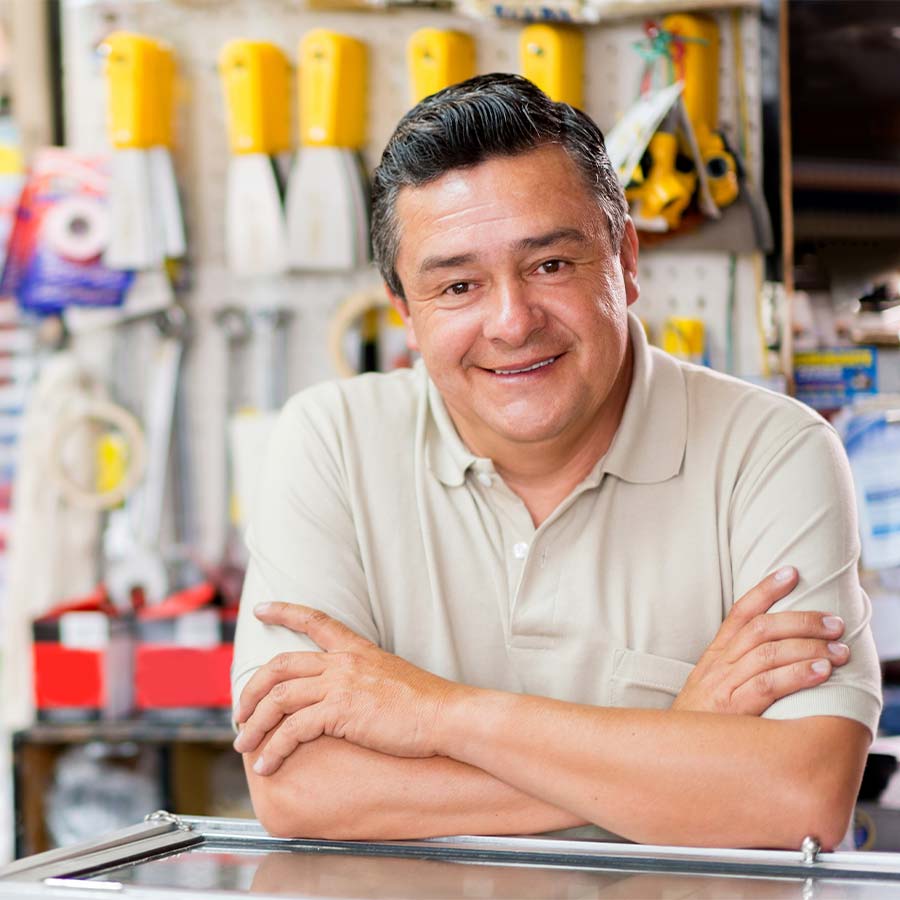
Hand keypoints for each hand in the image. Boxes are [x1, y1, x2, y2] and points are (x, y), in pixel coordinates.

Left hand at [233, 603, 461, 774]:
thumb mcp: (392, 677)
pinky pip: (293, 729)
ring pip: (278, 698)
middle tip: (239, 712)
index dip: (285, 612)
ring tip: (244, 746)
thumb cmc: (428, 704)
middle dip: (252, 689)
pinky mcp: (341, 711)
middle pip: (280, 665)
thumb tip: (348, 694)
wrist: (447, 716)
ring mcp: (341, 684)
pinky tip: (267, 765)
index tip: (261, 608)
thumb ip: (365, 678)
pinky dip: (274, 748)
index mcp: (357, 650)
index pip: (315, 620)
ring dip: (255, 724)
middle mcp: (344, 662)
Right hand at [671, 566, 848, 714]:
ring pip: (768, 652)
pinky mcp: (732, 710)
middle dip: (802, 620)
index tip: (791, 573)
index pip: (740, 613)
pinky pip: (768, 684)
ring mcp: (723, 686)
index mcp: (715, 657)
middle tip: (834, 623)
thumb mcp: (712, 690)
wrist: (670, 756)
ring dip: (809, 646)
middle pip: (762, 628)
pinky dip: (798, 674)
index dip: (765, 590)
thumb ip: (739, 671)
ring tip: (838, 649)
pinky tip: (821, 671)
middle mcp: (718, 666)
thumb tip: (780, 654)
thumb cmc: (701, 726)